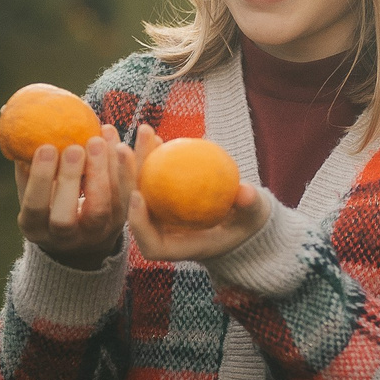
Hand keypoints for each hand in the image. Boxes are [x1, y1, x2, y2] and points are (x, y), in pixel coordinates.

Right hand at [16, 125, 134, 267]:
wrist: (82, 238)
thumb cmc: (50, 203)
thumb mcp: (32, 189)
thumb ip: (24, 160)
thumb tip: (7, 112)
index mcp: (36, 228)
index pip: (35, 208)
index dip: (40, 179)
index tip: (46, 148)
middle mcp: (66, 237)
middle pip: (67, 216)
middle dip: (71, 180)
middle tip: (75, 146)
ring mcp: (97, 232)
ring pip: (105, 207)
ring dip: (104, 171)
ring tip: (100, 139)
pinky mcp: (122, 221)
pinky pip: (127, 196)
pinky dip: (128, 170)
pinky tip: (121, 144)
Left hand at [121, 124, 270, 262]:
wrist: (242, 221)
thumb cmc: (247, 224)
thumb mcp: (254, 216)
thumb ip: (250, 206)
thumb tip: (246, 192)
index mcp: (179, 247)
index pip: (152, 245)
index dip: (139, 224)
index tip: (137, 196)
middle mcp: (163, 233)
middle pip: (135, 210)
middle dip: (125, 180)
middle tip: (125, 151)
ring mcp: (159, 216)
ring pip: (138, 189)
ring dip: (136, 161)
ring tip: (144, 132)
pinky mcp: (161, 200)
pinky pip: (150, 178)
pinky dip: (151, 158)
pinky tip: (154, 135)